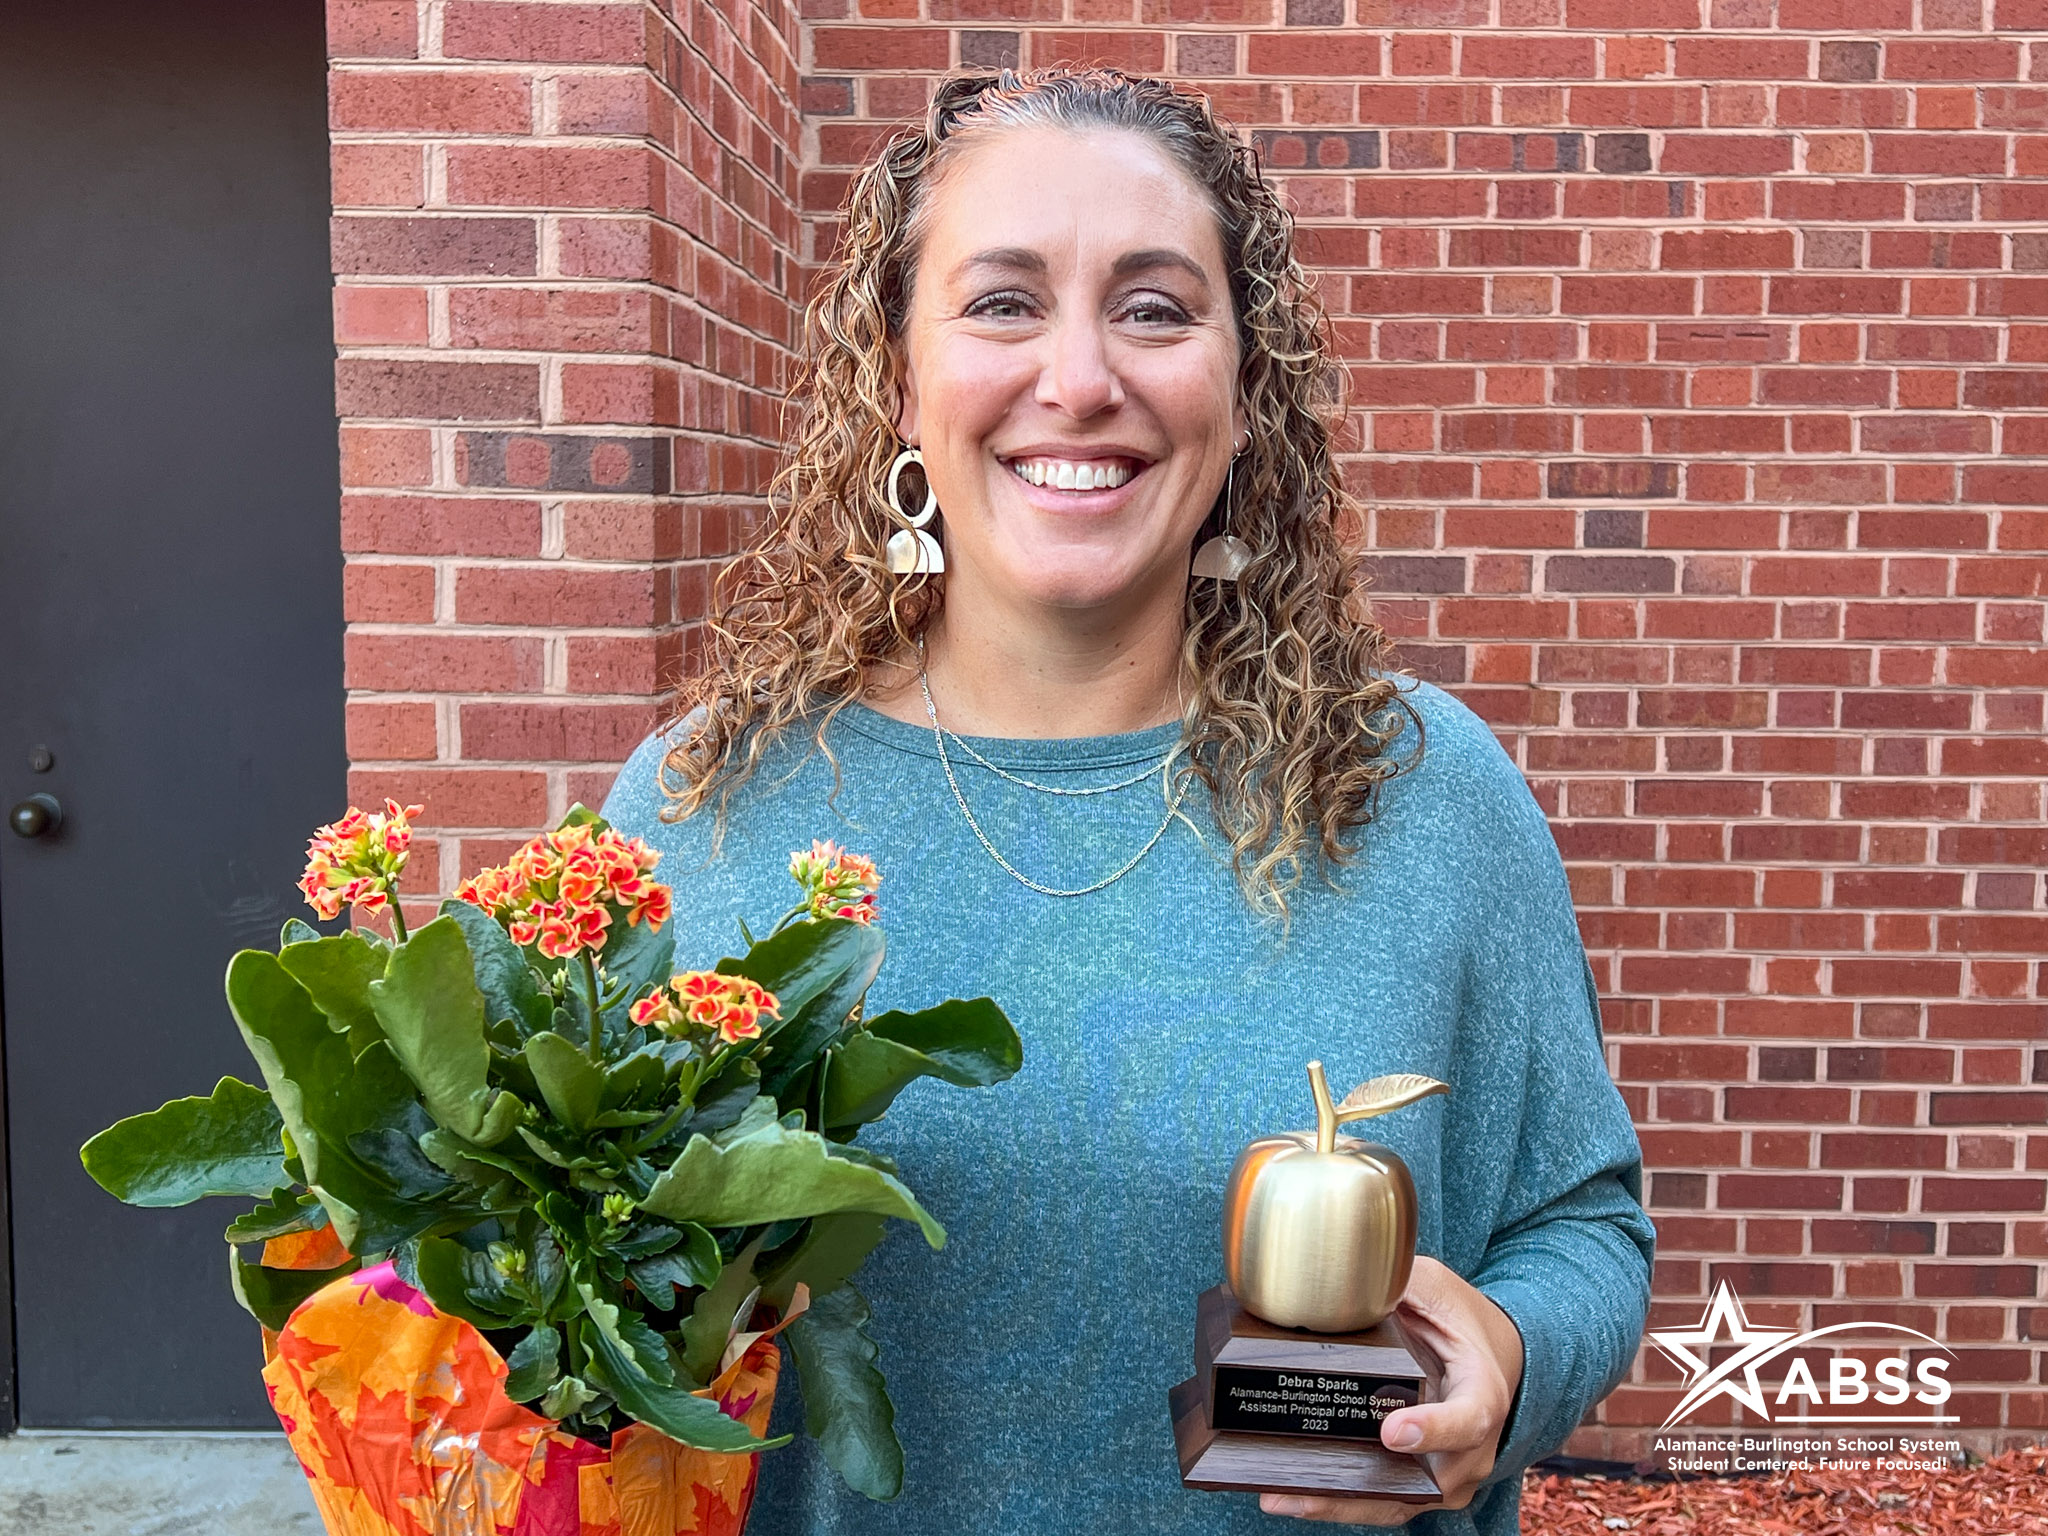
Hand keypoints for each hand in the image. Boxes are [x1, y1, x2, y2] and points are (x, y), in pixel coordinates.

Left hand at [1260, 1256, 1524, 1526]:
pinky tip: (1287, 1496)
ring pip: (1395, 1503)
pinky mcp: (1420, 1486)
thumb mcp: (1435, 1288)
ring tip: (1277, 1496)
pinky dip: (1338, 1503)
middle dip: (1358, 1489)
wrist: (1488, 1353)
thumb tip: (1336, 1281)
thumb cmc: (1458, 1319)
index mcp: (1482, 1393)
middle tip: (1299, 1484)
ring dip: (1336, 1505)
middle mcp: (1470, 1448)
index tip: (1391, 1431)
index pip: (1468, 1419)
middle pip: (1421, 1482)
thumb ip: (1395, 1285)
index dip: (1433, 1430)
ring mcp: (1446, 1476)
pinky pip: (1381, 1502)